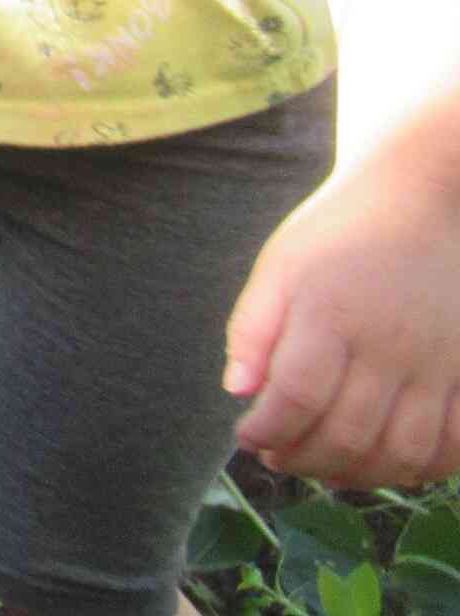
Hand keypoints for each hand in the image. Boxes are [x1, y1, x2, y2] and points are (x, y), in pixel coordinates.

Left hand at [225, 154, 459, 486]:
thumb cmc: (339, 231)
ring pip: (402, 451)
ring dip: (358, 475)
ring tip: (323, 467)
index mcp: (331, 314)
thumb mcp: (280, 264)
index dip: (269, 429)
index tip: (247, 436)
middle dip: (304, 459)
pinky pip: (454, 442)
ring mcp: (436, 363)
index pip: (298, 395)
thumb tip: (237, 390)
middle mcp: (389, 345)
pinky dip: (423, 468)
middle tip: (277, 458)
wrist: (422, 199)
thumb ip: (253, 328)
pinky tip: (387, 464)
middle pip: (349, 434)